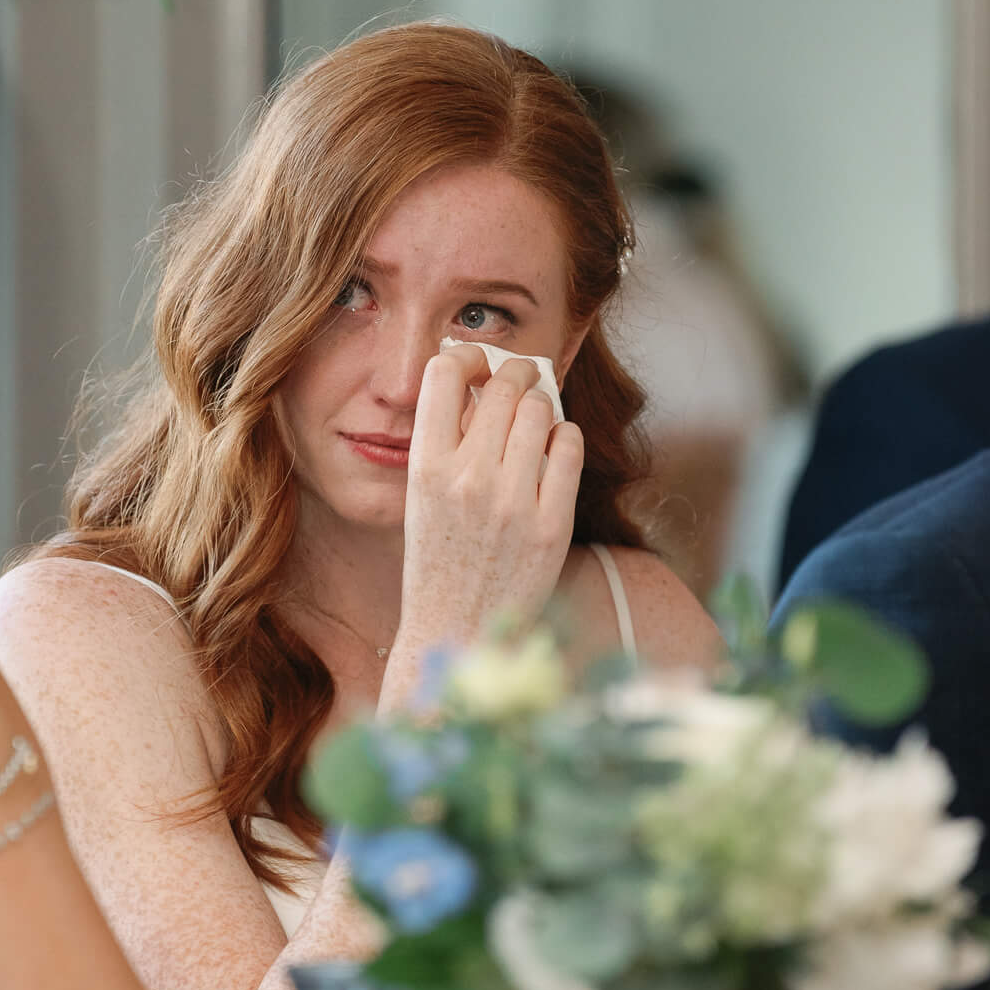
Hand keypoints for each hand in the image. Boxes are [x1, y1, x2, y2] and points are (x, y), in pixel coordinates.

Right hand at [391, 342, 582, 677]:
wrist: (456, 632)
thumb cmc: (438, 560)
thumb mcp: (421, 497)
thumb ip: (446, 443)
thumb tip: (482, 381)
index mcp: (425, 469)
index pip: (443, 374)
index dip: (465, 356)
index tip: (476, 364)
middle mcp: (468, 480)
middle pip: (501, 386)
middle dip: (514, 372)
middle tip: (519, 378)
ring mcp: (513, 503)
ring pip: (539, 411)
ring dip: (540, 405)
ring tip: (535, 417)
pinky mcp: (552, 525)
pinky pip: (568, 448)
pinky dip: (564, 437)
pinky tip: (554, 447)